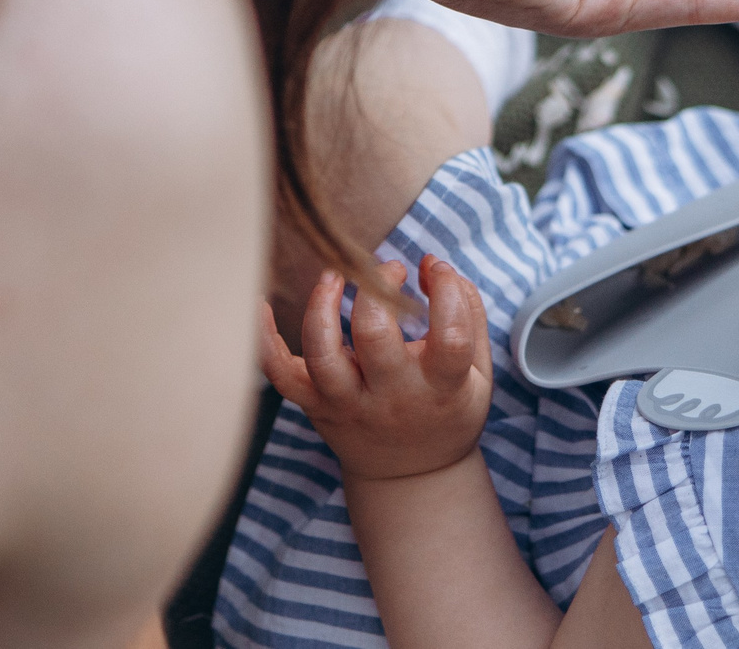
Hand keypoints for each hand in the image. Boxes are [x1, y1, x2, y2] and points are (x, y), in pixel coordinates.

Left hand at [259, 258, 494, 482]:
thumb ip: (466, 309)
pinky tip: (260, 305)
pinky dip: (263, 340)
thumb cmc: (448, 407)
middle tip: (390, 271)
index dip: (447, 291)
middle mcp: (393, 397)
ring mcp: (349, 404)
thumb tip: (430, 262)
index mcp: (442, 387)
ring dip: (321, 306)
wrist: (410, 476)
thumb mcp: (478, 369)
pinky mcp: (317, 406)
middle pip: (374, 337)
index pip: (450, 337)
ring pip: (321, 355)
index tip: (436, 270)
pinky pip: (280, 374)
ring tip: (334, 276)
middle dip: (377, 288)